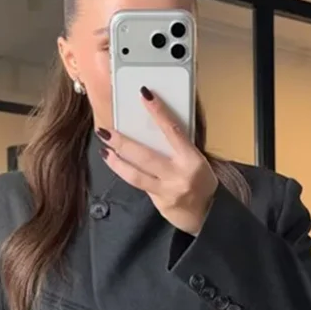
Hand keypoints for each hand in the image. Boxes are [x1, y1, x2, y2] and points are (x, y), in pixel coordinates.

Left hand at [97, 88, 217, 235]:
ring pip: (135, 175)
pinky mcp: (158, 203)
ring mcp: (166, 191)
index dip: (158, 111)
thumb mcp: (197, 160)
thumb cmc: (202, 182)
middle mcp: (178, 175)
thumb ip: (178, 147)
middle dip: (121, 143)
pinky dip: (127, 174)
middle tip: (105, 131)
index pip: (173, 131)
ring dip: (116, 162)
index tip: (144, 95)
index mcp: (191, 160)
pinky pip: (139, 186)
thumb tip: (154, 128)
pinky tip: (118, 166)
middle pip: (144, 156)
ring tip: (104, 151)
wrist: (206, 215)